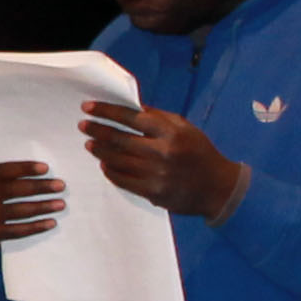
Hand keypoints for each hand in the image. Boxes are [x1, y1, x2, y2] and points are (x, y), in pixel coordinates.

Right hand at [0, 160, 64, 246]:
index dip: (24, 168)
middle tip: (60, 186)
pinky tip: (51, 222)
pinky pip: (15, 231)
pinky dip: (35, 227)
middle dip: (38, 187)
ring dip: (41, 207)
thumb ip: (10, 175)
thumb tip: (45, 172)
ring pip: (15, 211)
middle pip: (11, 190)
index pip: (3, 170)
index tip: (46, 168)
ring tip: (60, 204)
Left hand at [76, 103, 248, 222]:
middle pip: (120, 139)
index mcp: (171, 132)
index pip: (131, 118)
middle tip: (83, 126)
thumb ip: (159, 118)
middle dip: (97, 130)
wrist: (217, 187)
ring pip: (118, 160)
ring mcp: (156, 174)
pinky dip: (111, 171)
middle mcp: (162, 152)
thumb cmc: (200, 153)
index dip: (107, 112)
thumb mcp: (186, 128)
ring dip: (100, 151)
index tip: (89, 107)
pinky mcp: (153, 192)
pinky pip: (124, 180)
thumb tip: (132, 109)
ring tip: (89, 144)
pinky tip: (104, 164)